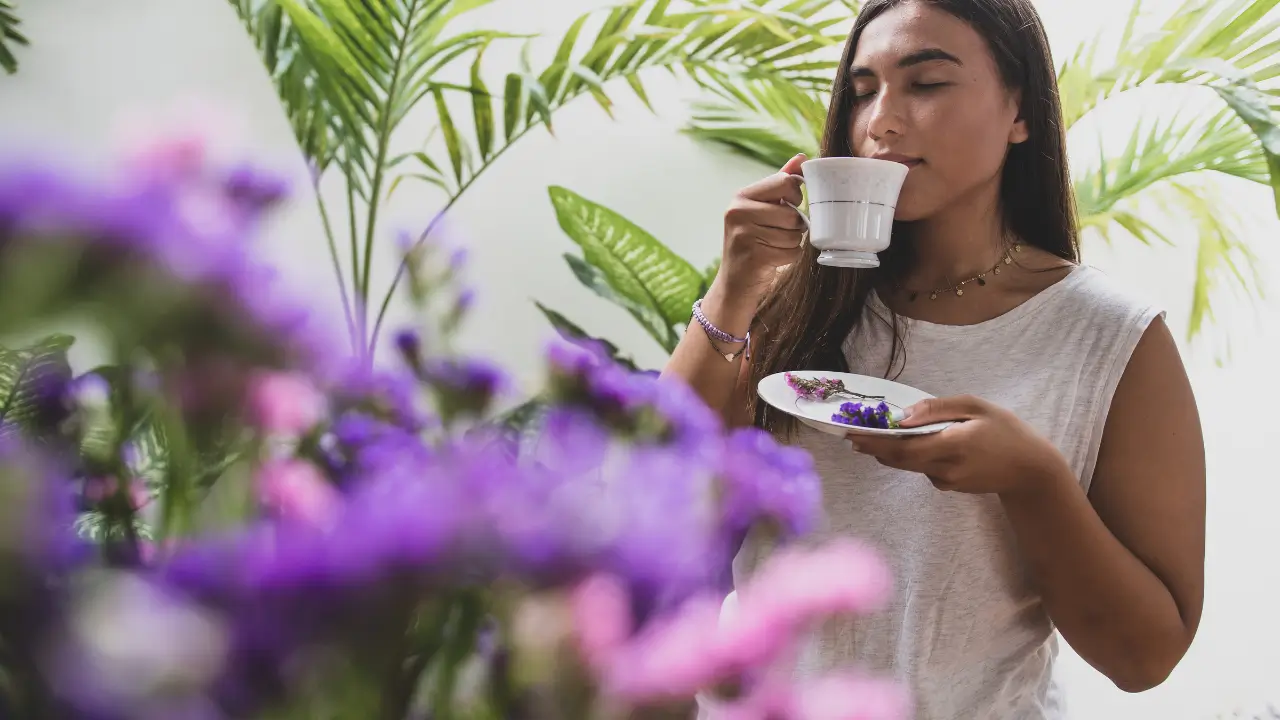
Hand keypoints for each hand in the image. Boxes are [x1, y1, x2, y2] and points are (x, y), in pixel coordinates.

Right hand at [716, 153, 807, 301]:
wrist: (735, 282)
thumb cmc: (753, 240)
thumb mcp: (762, 208)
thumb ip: (780, 182)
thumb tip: (801, 158)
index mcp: (741, 196)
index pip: (786, 182)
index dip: (795, 196)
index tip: (788, 206)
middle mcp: (738, 212)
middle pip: (792, 212)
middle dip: (795, 225)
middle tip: (779, 232)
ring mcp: (744, 234)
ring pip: (795, 234)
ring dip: (792, 243)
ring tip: (774, 246)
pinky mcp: (754, 256)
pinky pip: (792, 252)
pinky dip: (789, 257)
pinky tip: (774, 259)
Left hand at [848, 395, 1071, 496]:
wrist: (1031, 470)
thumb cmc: (1006, 431)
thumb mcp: (975, 407)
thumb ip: (936, 409)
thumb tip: (902, 416)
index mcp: (952, 444)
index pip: (903, 447)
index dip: (874, 442)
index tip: (851, 433)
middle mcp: (945, 468)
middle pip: (898, 459)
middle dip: (873, 447)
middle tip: (852, 434)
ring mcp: (946, 481)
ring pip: (909, 465)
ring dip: (891, 451)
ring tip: (874, 434)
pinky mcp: (949, 487)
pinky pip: (923, 469)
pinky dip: (915, 456)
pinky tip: (922, 443)